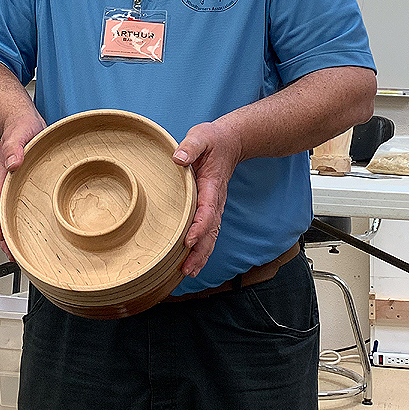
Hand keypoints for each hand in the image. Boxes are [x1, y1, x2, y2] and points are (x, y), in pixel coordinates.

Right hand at [0, 113, 45, 258]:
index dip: (0, 228)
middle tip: (19, 258)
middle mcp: (10, 183)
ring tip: (31, 249)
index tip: (5, 244)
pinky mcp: (32, 181)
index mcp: (4, 176)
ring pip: (17, 211)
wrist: (22, 119)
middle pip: (6, 215)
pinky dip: (33, 215)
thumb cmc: (18, 125)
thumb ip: (14, 147)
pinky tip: (44, 223)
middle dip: (10, 238)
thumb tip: (13, 162)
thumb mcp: (18, 133)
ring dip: (21, 229)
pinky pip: (29, 202)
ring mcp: (20, 183)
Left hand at [173, 121, 241, 277]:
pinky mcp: (210, 207)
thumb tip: (178, 158)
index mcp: (212, 185)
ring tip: (187, 272)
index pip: (207, 211)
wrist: (230, 142)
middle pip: (211, 232)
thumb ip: (191, 147)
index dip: (199, 227)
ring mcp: (214, 206)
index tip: (188, 241)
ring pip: (211, 236)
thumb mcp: (201, 137)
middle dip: (200, 252)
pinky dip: (202, 248)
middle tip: (186, 269)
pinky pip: (208, 231)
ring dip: (201, 255)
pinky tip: (191, 260)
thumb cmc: (213, 140)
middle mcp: (215, 200)